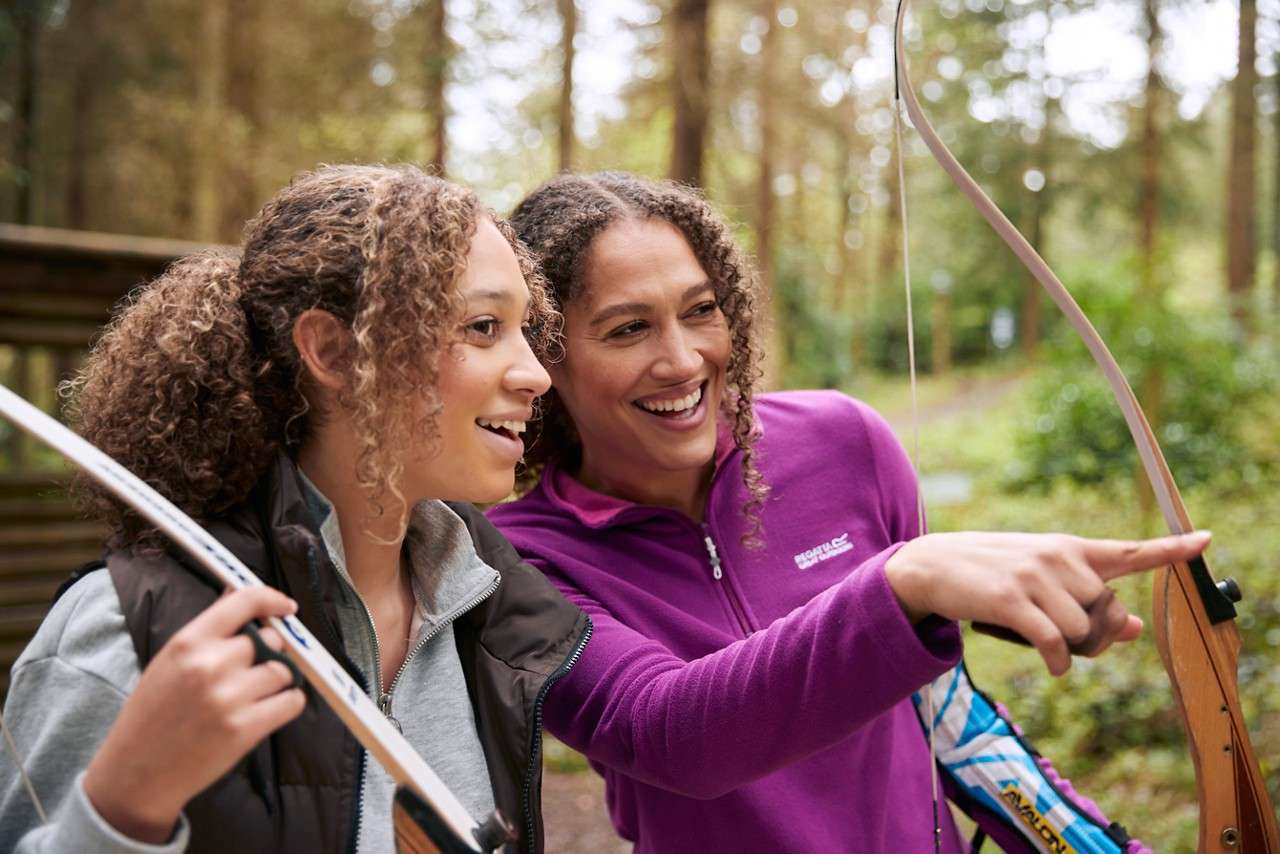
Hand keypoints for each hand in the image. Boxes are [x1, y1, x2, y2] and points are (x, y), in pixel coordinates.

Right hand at [84, 587, 304, 843]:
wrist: (137, 773)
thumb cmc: (152, 715)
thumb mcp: (169, 662)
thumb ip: (207, 631)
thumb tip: (236, 595)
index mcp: (188, 642)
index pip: (245, 601)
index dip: (272, 599)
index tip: (286, 608)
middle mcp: (211, 664)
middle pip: (271, 640)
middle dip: (268, 653)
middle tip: (248, 673)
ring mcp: (230, 697)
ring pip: (285, 671)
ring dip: (277, 680)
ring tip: (253, 695)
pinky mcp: (246, 728)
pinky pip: (293, 701)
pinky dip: (288, 703)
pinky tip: (269, 709)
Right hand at [884, 530, 1211, 675]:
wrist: (931, 565)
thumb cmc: (989, 575)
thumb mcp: (1040, 582)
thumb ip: (1088, 603)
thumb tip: (1133, 626)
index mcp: (1069, 550)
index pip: (1129, 550)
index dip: (1171, 549)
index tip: (1205, 540)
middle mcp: (1057, 558)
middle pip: (1104, 611)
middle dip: (1091, 634)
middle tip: (1061, 636)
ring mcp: (1034, 577)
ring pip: (1081, 630)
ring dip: (1069, 647)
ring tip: (1042, 641)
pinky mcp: (1011, 600)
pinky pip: (1054, 642)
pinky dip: (1057, 661)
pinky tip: (1052, 665)